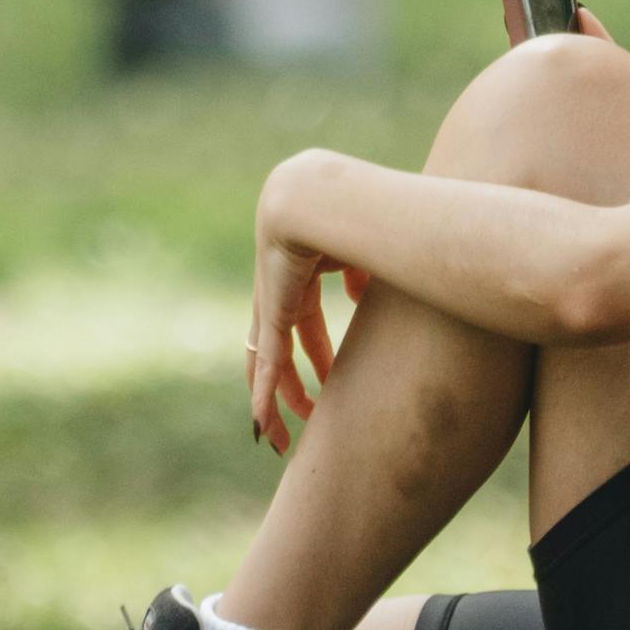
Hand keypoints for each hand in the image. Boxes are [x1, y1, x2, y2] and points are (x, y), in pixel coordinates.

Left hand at [248, 199, 368, 450]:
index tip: (331, 376)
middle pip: (279, 348)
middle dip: (293, 382)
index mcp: (302, 272)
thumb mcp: (366, 251)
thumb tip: (360, 298)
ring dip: (277, 399)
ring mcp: (272, 301)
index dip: (315, 352)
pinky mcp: (272, 313)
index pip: (302, 322)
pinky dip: (263, 396)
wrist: (323, 197)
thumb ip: (362, 275)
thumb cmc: (356, 211)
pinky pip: (266, 364)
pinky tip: (263, 425)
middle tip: (309, 411)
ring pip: (268, 362)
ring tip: (287, 433)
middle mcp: (280, 289)